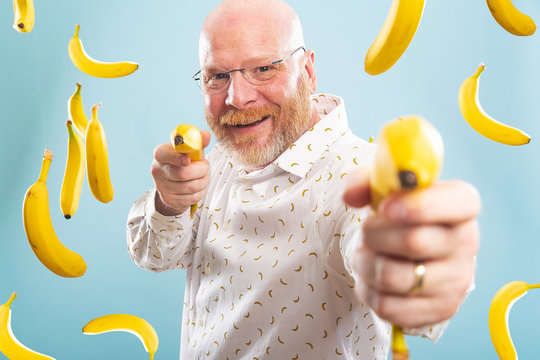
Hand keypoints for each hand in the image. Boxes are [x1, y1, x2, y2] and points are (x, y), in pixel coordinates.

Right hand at [151, 130, 211, 215]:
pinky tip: (199, 186)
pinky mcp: (170, 200)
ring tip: (204, 176)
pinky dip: (202, 191)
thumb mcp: (189, 149)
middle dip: (201, 170)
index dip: (177, 157)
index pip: (164, 154)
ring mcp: (162, 187)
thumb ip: (198, 141)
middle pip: (183, 173)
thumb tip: (206, 135)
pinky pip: (193, 197)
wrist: (173, 182)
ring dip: (204, 180)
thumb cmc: (183, 161)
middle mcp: (157, 170)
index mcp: (160, 154)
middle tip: (205, 166)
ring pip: (192, 186)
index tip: (188, 159)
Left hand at [343, 169, 479, 328]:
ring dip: (364, 262)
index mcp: (461, 204)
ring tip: (365, 253)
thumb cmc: (397, 213)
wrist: (408, 253)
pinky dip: (367, 290)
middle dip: (374, 234)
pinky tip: (371, 277)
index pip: (460, 202)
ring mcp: (457, 281)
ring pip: (394, 277)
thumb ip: (364, 182)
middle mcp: (467, 243)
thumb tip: (350, 195)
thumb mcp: (382, 188)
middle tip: (366, 230)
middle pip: (414, 241)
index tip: (385, 207)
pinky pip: (388, 306)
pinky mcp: (440, 310)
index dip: (421, 205)